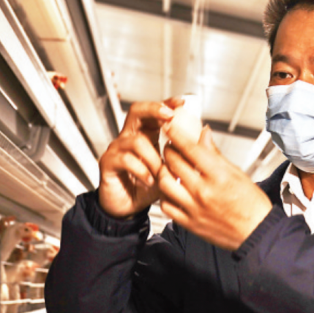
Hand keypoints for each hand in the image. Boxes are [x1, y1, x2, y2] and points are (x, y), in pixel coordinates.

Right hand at [97, 99, 179, 217]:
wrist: (128, 208)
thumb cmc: (147, 187)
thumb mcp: (170, 170)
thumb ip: (184, 154)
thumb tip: (204, 135)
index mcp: (144, 135)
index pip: (153, 112)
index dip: (166, 104)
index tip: (181, 104)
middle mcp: (128, 138)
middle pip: (137, 111)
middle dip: (154, 110)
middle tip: (170, 116)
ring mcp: (117, 149)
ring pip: (136, 140)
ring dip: (154, 157)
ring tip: (161, 173)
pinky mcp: (108, 163)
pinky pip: (126, 159)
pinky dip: (142, 171)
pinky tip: (150, 181)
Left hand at [157, 124, 273, 250]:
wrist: (256, 233)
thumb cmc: (252, 205)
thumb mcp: (237, 173)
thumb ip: (215, 153)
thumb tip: (204, 134)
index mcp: (219, 176)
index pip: (190, 148)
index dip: (176, 134)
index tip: (169, 127)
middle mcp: (204, 191)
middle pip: (174, 163)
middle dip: (168, 149)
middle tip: (169, 146)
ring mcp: (194, 208)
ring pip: (164, 183)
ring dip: (162, 171)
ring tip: (167, 167)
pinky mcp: (189, 223)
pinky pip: (166, 206)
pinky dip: (165, 195)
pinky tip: (171, 190)